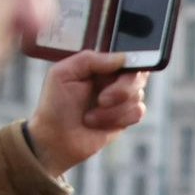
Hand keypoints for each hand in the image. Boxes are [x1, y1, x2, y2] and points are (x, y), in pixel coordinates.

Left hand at [25, 48, 149, 174]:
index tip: (123, 71)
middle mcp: (112, 80)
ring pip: (138, 96)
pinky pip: (138, 112)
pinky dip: (118, 118)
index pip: (126, 55)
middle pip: (138, 75)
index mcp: (99, 66)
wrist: (56, 139)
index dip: (131, 62)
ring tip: (90, 116)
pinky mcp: (126, 117)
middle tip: (102, 99)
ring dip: (113, 110)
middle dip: (122, 89)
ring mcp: (121, 99)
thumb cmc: (55, 105)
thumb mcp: (63, 73)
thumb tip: (123, 58)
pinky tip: (99, 123)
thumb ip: (91, 59)